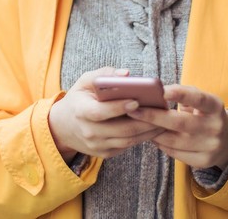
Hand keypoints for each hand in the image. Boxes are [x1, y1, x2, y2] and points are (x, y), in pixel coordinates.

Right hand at [48, 67, 164, 161]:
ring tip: (164, 120)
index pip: (100, 112)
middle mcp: (88, 132)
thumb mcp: (84, 82)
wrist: (63, 126)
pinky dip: (142, 137)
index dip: (118, 108)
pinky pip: (127, 147)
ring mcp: (96, 145)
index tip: (137, 101)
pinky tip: (154, 128)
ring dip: (148, 131)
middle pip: (120, 130)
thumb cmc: (79, 99)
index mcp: (81, 111)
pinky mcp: (104, 154)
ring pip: (127, 141)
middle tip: (162, 111)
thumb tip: (126, 74)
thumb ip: (104, 75)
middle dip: (144, 121)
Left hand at [126, 84, 227, 169]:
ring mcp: (210, 146)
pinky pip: (175, 153)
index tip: (162, 91)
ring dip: (153, 132)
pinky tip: (153, 137)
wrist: (227, 141)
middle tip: (132, 110)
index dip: (181, 94)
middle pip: (180, 123)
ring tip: (139, 124)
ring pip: (173, 141)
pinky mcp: (203, 161)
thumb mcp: (201, 100)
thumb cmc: (205, 113)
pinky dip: (161, 145)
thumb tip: (155, 92)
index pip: (198, 99)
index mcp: (215, 106)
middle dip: (153, 116)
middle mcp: (214, 126)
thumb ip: (182, 94)